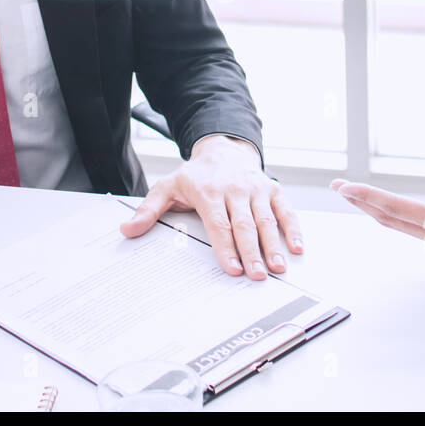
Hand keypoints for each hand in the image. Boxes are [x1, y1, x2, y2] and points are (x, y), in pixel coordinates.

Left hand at [120, 135, 302, 279]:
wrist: (223, 149)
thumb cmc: (195, 175)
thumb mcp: (168, 186)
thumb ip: (149, 209)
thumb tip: (127, 230)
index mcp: (209, 192)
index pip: (218, 223)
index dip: (226, 247)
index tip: (233, 268)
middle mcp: (235, 190)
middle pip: (244, 225)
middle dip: (252, 252)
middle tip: (258, 276)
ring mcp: (256, 189)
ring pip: (266, 220)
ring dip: (274, 245)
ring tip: (278, 268)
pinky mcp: (273, 189)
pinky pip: (285, 210)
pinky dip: (294, 228)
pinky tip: (297, 248)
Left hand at [330, 162, 424, 274]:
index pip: (396, 208)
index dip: (368, 196)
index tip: (344, 187)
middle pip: (391, 218)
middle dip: (362, 203)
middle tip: (338, 188)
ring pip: (401, 224)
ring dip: (376, 209)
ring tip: (356, 196)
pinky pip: (414, 227)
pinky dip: (395, 215)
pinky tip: (392, 210)